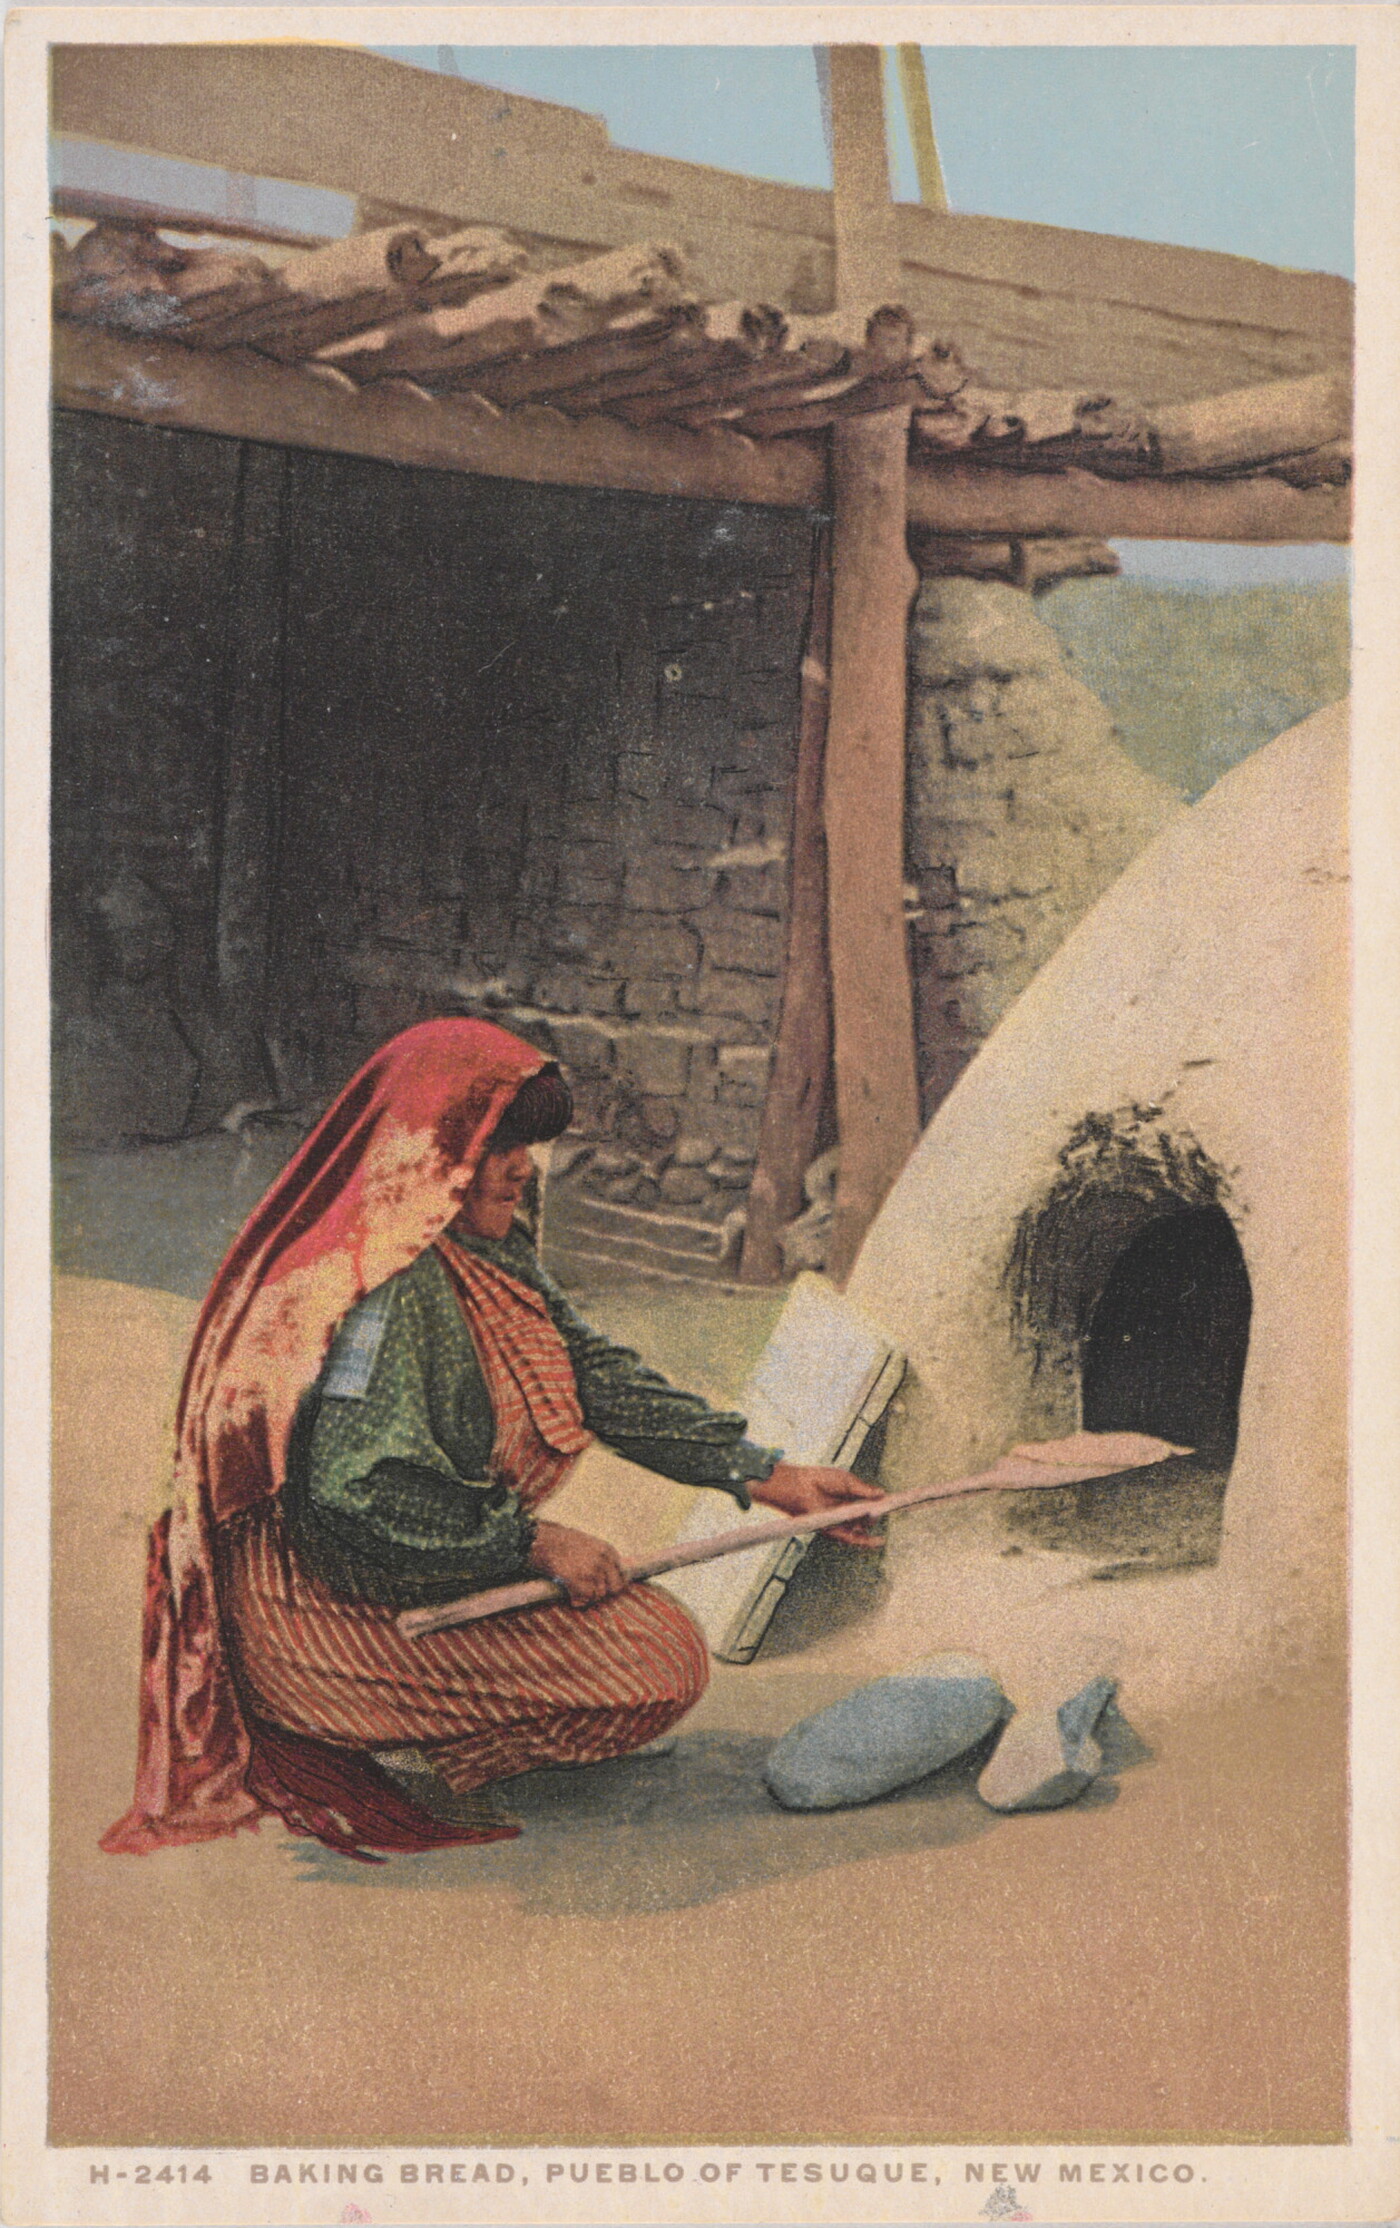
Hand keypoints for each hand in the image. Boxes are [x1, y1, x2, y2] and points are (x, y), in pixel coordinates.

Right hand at [527, 1520, 628, 1606]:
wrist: (545, 1540)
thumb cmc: (563, 1542)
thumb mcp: (588, 1543)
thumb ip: (601, 1558)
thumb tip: (606, 1578)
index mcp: (608, 1550)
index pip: (622, 1574)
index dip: (612, 1583)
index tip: (605, 1588)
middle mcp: (603, 1561)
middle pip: (614, 1587)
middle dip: (603, 1592)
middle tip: (591, 1592)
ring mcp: (591, 1571)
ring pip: (598, 1595)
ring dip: (588, 1596)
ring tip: (577, 1592)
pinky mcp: (578, 1580)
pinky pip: (585, 1599)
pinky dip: (578, 1601)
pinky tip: (572, 1598)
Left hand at [750, 1462, 887, 1549]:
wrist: (800, 1486)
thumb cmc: (821, 1479)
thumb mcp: (847, 1482)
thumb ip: (864, 1490)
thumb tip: (883, 1494)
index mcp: (852, 1497)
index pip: (872, 1503)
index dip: (885, 1504)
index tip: (901, 1503)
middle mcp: (849, 1511)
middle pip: (870, 1516)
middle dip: (878, 1513)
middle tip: (884, 1508)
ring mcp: (843, 1522)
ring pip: (863, 1527)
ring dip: (870, 1522)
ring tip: (874, 1514)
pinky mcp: (835, 1531)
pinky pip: (853, 1539)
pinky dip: (866, 1542)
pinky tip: (879, 1541)